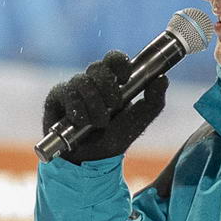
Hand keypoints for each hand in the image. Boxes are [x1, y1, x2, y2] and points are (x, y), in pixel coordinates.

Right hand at [40, 58, 168, 162]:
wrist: (90, 160)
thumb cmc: (113, 139)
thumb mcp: (138, 122)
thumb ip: (154, 102)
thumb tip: (163, 78)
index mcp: (111, 82)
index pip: (113, 59)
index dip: (118, 62)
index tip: (125, 76)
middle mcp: (91, 82)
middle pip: (97, 67)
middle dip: (107, 86)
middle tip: (114, 105)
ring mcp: (73, 89)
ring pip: (82, 81)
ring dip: (94, 103)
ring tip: (99, 122)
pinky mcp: (56, 98)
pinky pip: (66, 93)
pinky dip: (77, 108)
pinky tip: (81, 121)